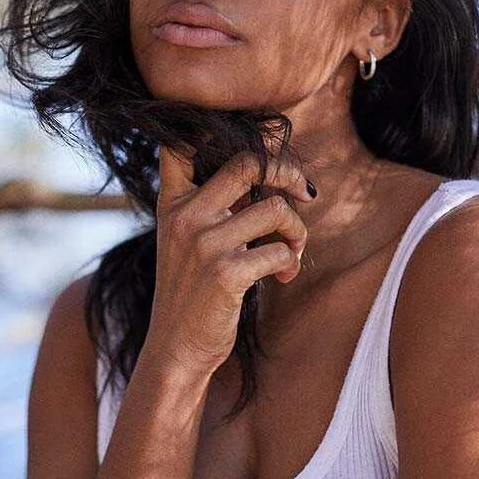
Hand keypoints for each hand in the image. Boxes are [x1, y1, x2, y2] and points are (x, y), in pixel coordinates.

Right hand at [145, 145, 316, 374]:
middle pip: (248, 163)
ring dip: (297, 230)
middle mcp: (186, 216)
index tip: (258, 146)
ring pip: (275, 208)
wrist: (175, 348)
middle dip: (287, 172)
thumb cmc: (190, 291)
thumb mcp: (184, 240)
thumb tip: (268, 175)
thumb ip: (210, 205)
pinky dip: (291, 260)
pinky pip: (280, 249)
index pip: (182, 146)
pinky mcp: (226, 273)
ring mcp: (205, 243)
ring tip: (293, 250)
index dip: (219, 131)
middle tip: (305, 192)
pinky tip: (284, 274)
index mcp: (173, 204)